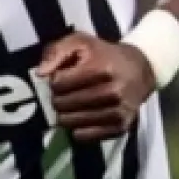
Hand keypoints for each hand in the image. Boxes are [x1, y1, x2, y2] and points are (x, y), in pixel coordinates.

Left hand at [36, 31, 157, 142]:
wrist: (138, 69)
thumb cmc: (102, 54)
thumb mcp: (79, 42)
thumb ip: (55, 52)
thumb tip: (40, 74)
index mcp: (100, 69)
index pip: (59, 84)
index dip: (54, 81)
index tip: (59, 78)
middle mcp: (112, 92)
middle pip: (63, 104)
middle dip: (57, 98)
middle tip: (62, 93)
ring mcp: (117, 112)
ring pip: (72, 121)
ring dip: (64, 114)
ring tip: (68, 105)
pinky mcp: (120, 127)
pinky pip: (86, 137)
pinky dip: (76, 129)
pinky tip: (77, 118)